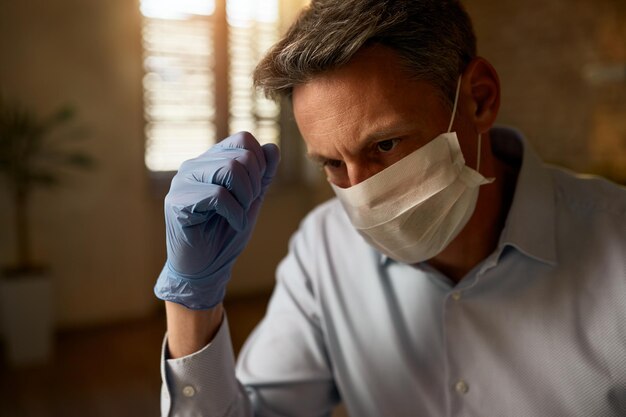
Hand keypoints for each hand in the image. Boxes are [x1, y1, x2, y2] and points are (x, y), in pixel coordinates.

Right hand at [154, 132, 279, 308]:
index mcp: (210, 161)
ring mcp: (182, 182)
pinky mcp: (177, 202)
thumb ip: (262, 175)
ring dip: (245, 198)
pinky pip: (218, 195)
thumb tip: (273, 147)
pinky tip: (232, 224)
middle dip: (254, 184)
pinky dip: (234, 213)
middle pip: (240, 155)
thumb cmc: (225, 234)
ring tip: (238, 215)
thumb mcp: (251, 200)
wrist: (204, 268)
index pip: (243, 139)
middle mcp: (194, 166)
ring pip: (230, 169)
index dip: (260, 164)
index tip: (255, 190)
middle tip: (246, 206)